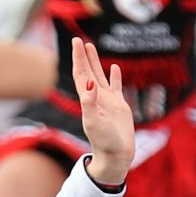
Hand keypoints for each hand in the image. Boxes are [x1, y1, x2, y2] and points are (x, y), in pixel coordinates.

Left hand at [72, 38, 133, 188]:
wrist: (115, 156)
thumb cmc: (104, 142)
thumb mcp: (94, 122)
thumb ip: (89, 102)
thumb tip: (89, 82)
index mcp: (88, 100)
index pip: (81, 74)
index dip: (78, 58)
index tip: (76, 42)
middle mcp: (95, 98)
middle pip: (87, 72)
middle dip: (83, 56)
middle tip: (80, 40)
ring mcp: (107, 102)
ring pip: (100, 76)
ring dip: (95, 62)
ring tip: (91, 47)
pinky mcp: (119, 106)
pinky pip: (116, 87)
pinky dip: (114, 76)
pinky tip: (114, 67)